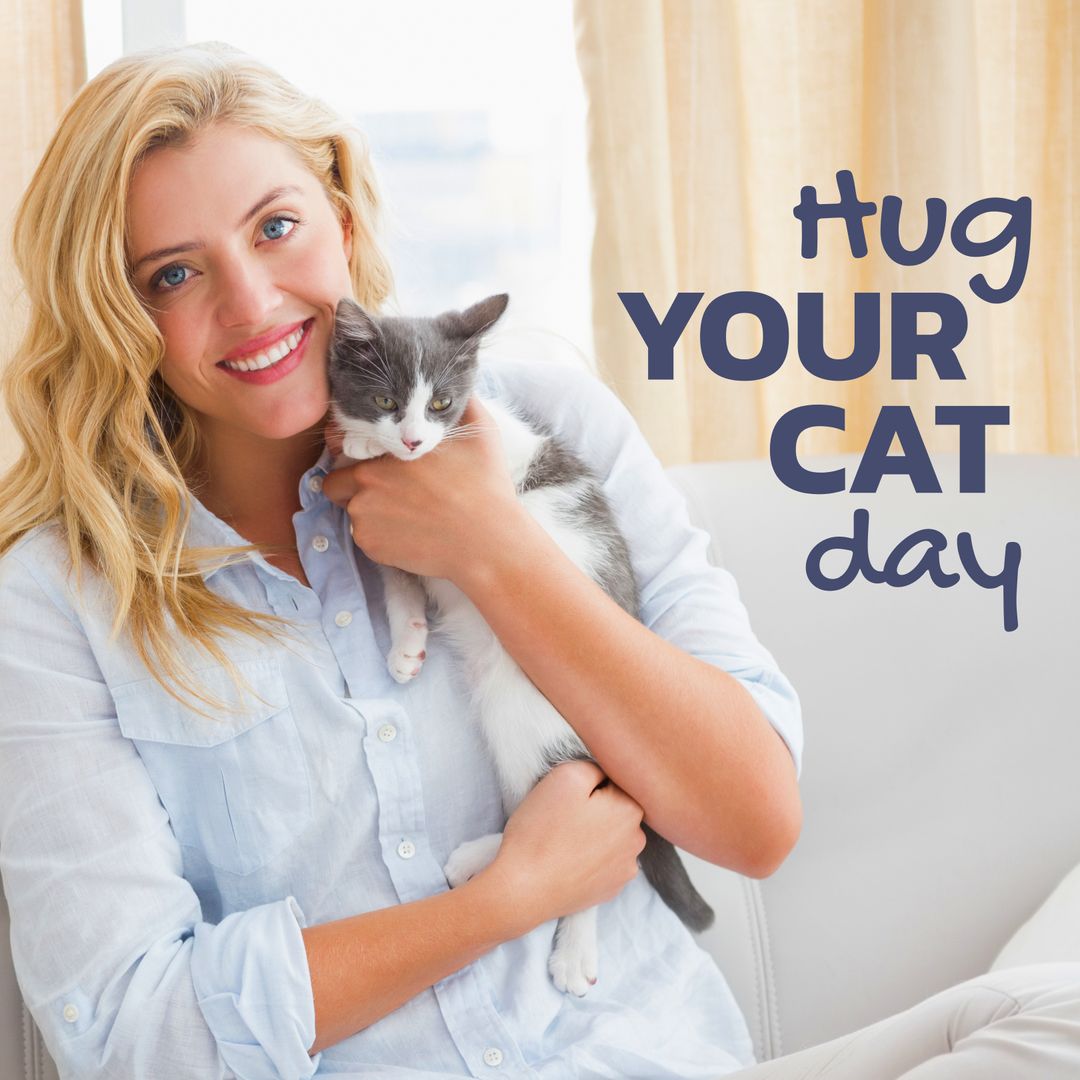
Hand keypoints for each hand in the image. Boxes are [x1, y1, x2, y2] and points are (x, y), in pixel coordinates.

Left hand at [321, 399, 527, 580]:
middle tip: (389, 493)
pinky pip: (367, 540)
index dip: (359, 458)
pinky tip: (412, 533)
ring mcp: (365, 521)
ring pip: (353, 514)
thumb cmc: (483, 486)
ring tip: (407, 515)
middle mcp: (364, 487)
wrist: (488, 542)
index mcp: (382, 456)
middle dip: (354, 488)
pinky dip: (383, 538)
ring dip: (371, 513)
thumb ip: (463, 402)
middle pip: (338, 486)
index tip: (378, 466)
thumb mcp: (481, 430)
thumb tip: (458, 387)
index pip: (343, 452)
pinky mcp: (373, 549)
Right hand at [483, 760, 646, 932]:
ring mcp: (626, 869)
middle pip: (616, 809)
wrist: (524, 889)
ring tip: (563, 840)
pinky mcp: (611, 889)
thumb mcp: (566, 776)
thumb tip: (606, 773)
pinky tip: (569, 860)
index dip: (589, 784)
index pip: (615, 781)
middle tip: (563, 817)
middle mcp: (637, 840)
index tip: (569, 797)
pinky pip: (605, 862)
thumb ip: (595, 766)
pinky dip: (591, 858)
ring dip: (594, 833)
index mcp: (631, 809)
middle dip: (595, 808)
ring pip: (612, 836)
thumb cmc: (542, 830)